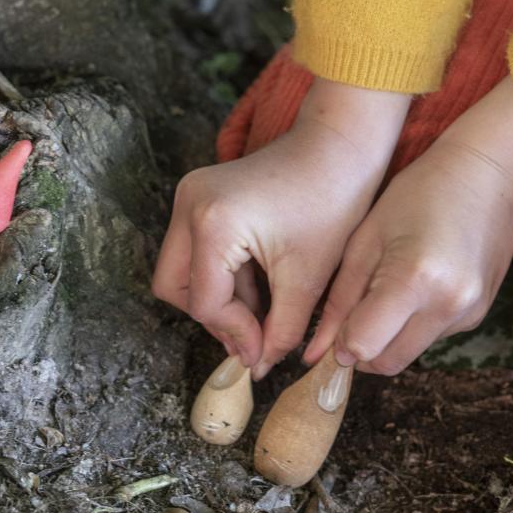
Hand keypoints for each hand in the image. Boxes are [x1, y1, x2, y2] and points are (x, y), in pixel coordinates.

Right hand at [152, 79, 409, 377]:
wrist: (339, 147)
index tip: (262, 352)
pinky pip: (194, 251)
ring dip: (216, 297)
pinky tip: (258, 285)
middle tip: (252, 334)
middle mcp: (189, 204)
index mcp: (214, 223)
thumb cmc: (332, 204)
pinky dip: (221, 275)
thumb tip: (258, 366)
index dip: (234, 334)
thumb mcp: (307, 279)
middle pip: (174, 286)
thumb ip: (281, 331)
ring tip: (261, 309)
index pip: (205, 303)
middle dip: (212, 316)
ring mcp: (189, 195)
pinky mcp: (198, 194)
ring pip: (179, 271)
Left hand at [305, 76, 512, 374]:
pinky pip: (430, 338)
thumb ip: (339, 300)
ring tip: (385, 290)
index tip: (334, 325)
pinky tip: (415, 286)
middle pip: (387, 363)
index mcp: (413, 279)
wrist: (489, 175)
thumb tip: (314, 355)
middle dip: (361, 350)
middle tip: (352, 315)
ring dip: (387, 339)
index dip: (341, 343)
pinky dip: (412, 326)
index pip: (363, 346)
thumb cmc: (417, 194)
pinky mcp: (478, 317)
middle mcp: (447, 305)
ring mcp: (468, 314)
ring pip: (408, 354)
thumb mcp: (365, 238)